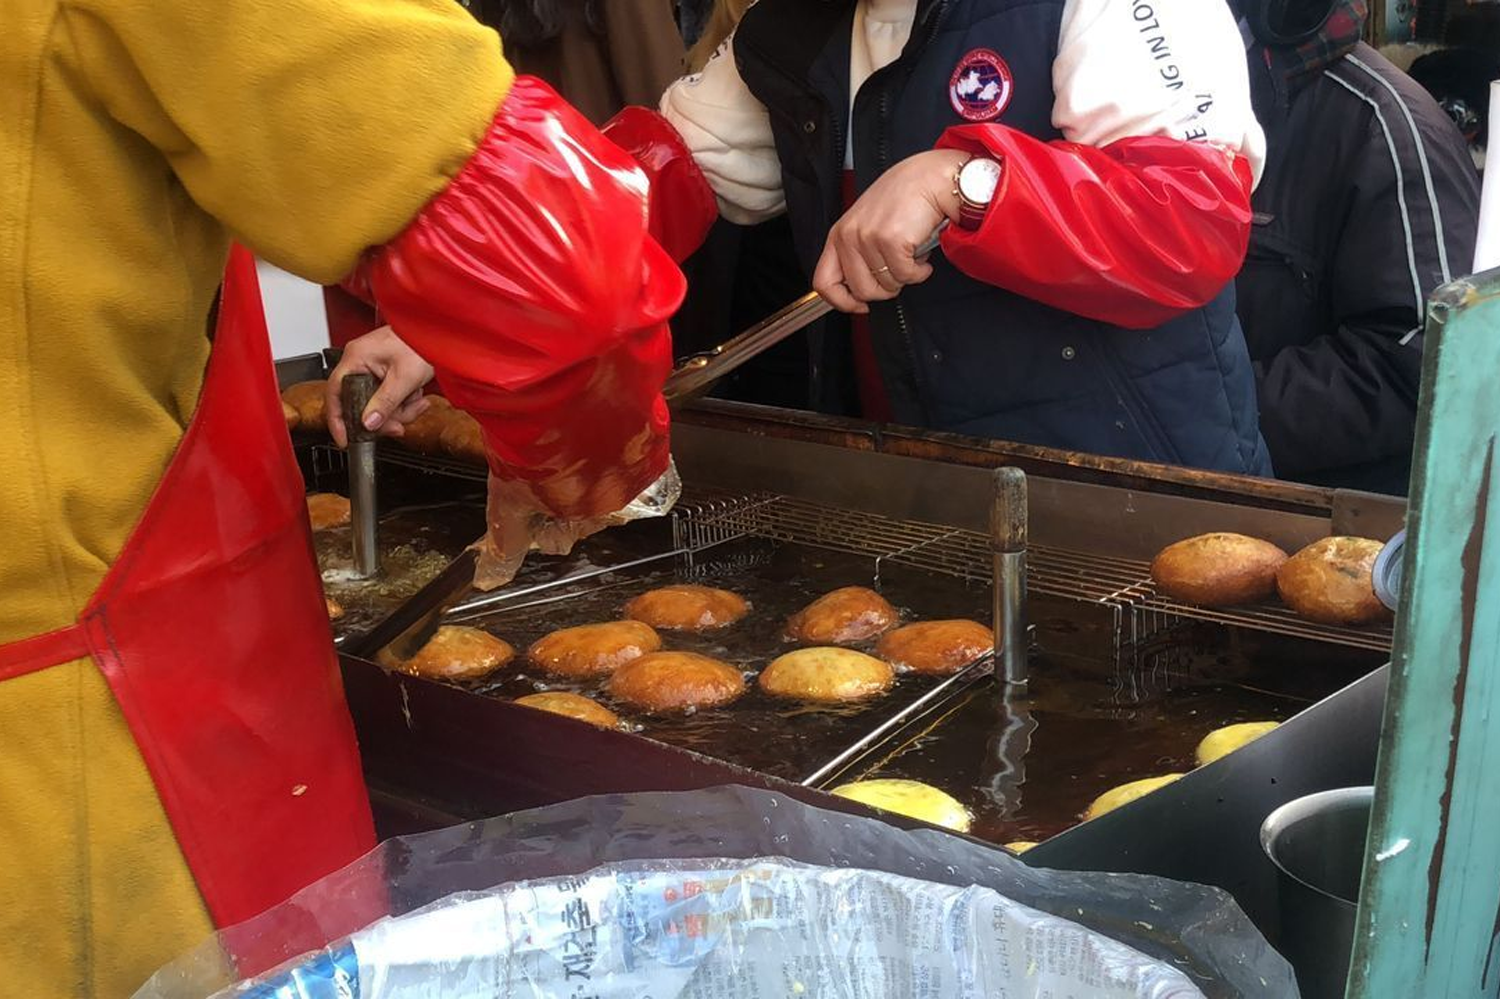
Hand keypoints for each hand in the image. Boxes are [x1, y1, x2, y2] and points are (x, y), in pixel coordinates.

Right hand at [324, 325, 434, 446]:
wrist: (442, 332)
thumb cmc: (423, 342)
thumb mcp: (405, 378)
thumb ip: (386, 402)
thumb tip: (368, 423)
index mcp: (356, 358)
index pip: (335, 394)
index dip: (337, 420)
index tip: (345, 440)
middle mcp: (360, 362)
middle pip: (360, 404)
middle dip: (384, 417)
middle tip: (399, 425)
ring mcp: (372, 367)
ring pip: (377, 404)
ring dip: (400, 409)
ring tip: (417, 401)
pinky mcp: (385, 373)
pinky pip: (388, 396)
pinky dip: (404, 401)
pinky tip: (417, 395)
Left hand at [813, 148, 966, 312]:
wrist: (931, 178)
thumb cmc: (904, 199)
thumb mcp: (868, 225)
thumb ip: (858, 254)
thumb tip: (860, 290)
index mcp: (839, 234)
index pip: (824, 283)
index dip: (842, 302)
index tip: (859, 305)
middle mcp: (849, 236)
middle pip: (861, 290)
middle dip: (885, 289)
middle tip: (898, 271)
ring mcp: (868, 238)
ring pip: (886, 286)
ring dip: (906, 275)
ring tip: (911, 254)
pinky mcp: (891, 240)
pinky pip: (906, 276)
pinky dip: (920, 271)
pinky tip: (921, 253)